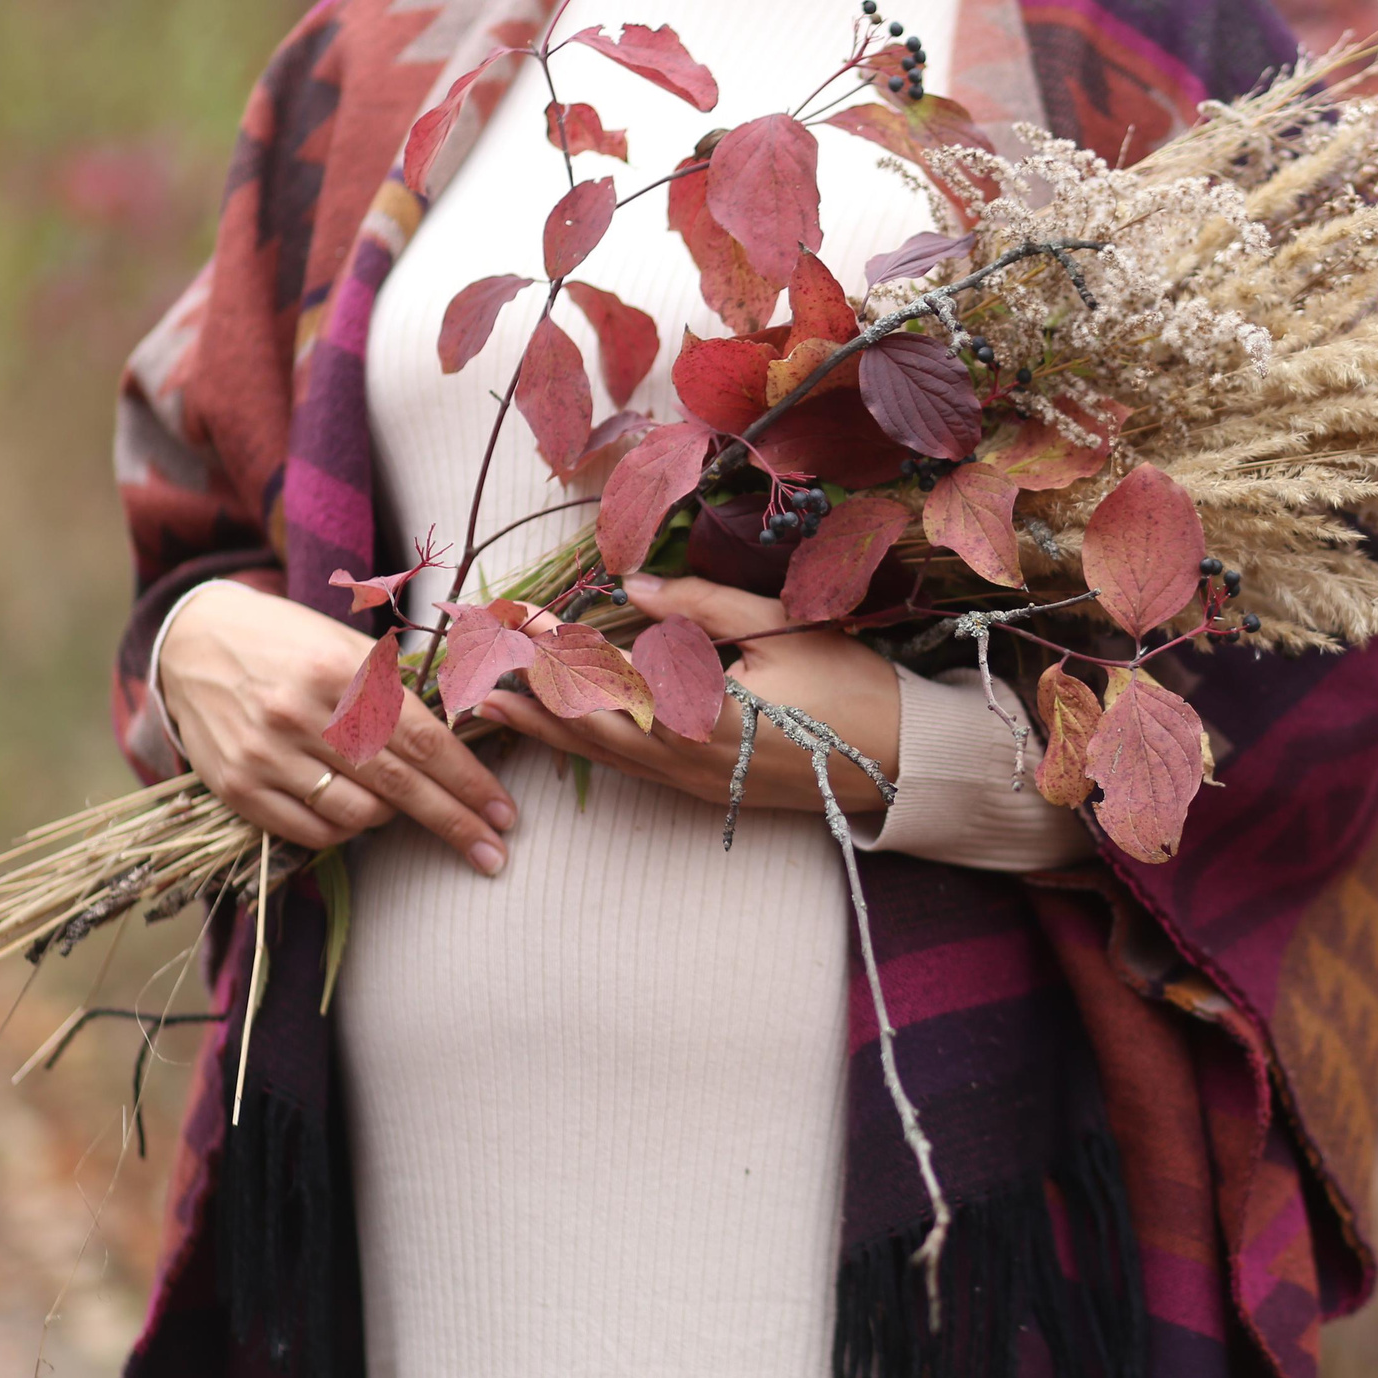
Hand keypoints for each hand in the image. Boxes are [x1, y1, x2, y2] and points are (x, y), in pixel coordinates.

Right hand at [157, 583, 519, 872]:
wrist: (193, 641)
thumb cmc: (290, 643)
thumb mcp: (347, 647)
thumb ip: (397, 693)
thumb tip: (462, 746)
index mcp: (340, 670)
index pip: (423, 740)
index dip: (469, 781)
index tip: (504, 813)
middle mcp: (302, 714)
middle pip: (398, 785)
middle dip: (454, 822)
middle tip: (494, 852)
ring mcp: (265, 754)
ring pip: (357, 815)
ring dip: (392, 819)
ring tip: (403, 807)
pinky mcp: (237, 787)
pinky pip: (311, 832)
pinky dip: (345, 831)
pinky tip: (356, 815)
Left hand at [476, 573, 900, 813]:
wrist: (900, 762)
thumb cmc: (850, 688)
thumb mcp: (781, 629)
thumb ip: (702, 607)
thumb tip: (631, 587)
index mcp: (699, 717)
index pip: (607, 678)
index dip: (555, 648)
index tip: (515, 621)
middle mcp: (684, 759)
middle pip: (588, 724)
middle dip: (532, 692)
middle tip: (477, 664)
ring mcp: (693, 782)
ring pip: (603, 755)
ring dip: (547, 729)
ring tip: (495, 707)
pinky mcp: (705, 791)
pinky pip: (631, 770)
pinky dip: (588, 750)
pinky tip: (563, 736)